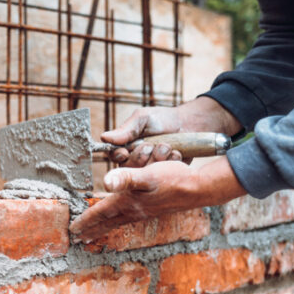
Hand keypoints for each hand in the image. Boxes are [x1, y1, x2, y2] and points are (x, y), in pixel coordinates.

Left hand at [69, 157, 245, 241]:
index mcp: (127, 202)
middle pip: (106, 222)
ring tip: (92, 234)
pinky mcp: (151, 209)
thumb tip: (106, 182)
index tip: (72, 230)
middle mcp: (133, 210)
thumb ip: (126, 177)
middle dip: (91, 230)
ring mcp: (143, 212)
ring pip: (116, 222)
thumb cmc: (172, 179)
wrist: (197, 188)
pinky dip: (116, 221)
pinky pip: (127, 218)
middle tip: (78, 239)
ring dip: (103, 228)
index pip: (100, 213)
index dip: (85, 220)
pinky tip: (119, 219)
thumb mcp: (147, 175)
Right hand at [102, 97, 241, 166]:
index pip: (114, 156)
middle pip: (128, 168)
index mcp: (127, 145)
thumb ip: (125, 130)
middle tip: (150, 145)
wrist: (190, 124)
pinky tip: (177, 152)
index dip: (118, 156)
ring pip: (146, 172)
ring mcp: (151, 167)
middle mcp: (137, 159)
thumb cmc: (163, 119)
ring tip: (167, 146)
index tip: (124, 152)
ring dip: (157, 157)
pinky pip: (164, 174)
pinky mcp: (166, 173)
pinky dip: (171, 161)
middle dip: (140, 156)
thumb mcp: (142, 119)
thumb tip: (104, 138)